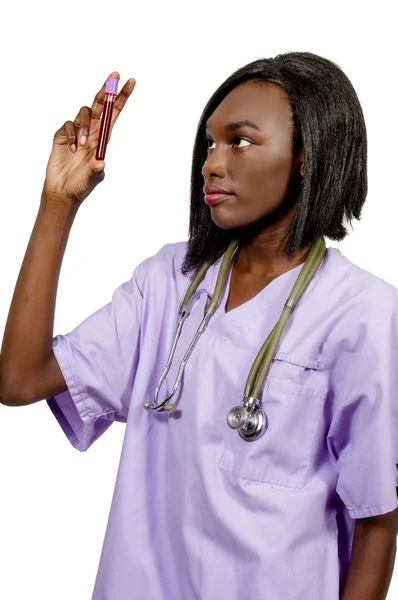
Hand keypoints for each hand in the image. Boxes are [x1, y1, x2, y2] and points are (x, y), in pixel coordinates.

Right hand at [43, 72, 135, 204]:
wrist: (62, 191)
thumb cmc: (81, 185)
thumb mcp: (93, 178)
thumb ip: (96, 169)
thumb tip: (101, 161)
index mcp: (103, 138)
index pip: (114, 113)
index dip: (122, 97)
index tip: (131, 81)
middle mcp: (92, 132)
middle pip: (100, 104)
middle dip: (107, 89)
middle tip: (114, 74)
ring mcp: (76, 132)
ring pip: (83, 113)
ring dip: (84, 127)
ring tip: (81, 147)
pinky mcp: (62, 135)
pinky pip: (68, 125)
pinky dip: (70, 135)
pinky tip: (70, 149)